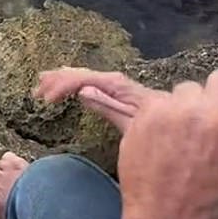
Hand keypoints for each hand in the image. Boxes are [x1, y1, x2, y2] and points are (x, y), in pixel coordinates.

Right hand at [34, 67, 161, 134]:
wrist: (178, 144)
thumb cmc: (158, 139)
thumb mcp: (133, 126)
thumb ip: (109, 108)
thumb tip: (83, 91)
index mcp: (123, 89)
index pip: (89, 79)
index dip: (66, 84)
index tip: (48, 98)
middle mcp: (121, 84)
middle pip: (87, 74)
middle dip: (61, 79)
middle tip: (39, 92)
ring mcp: (122, 89)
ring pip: (89, 76)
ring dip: (65, 79)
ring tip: (42, 84)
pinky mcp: (122, 96)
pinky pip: (95, 84)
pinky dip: (77, 82)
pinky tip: (67, 85)